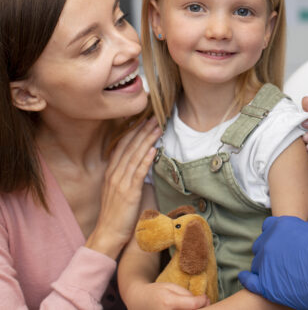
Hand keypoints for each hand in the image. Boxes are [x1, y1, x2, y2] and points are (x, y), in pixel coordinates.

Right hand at [86, 117, 161, 257]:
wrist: (108, 233)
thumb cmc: (116, 214)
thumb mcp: (117, 190)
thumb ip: (126, 176)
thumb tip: (139, 164)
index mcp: (111, 172)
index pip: (122, 146)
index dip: (133, 132)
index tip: (143, 119)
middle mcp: (114, 174)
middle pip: (129, 147)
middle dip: (142, 131)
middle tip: (154, 117)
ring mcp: (120, 183)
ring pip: (135, 156)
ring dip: (146, 140)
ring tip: (157, 127)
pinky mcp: (128, 192)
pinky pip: (138, 172)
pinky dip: (145, 159)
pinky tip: (153, 149)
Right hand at [125, 282, 208, 309]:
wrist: (139, 301)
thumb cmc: (156, 292)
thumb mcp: (171, 286)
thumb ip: (186, 294)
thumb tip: (201, 302)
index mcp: (169, 302)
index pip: (194, 305)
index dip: (203, 300)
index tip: (205, 298)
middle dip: (200, 309)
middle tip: (204, 303)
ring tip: (194, 307)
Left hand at [239, 215, 307, 309]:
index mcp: (282, 226)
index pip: (269, 226)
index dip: (275, 233)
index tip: (280, 240)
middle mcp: (270, 242)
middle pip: (261, 245)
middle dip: (268, 250)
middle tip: (279, 257)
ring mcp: (266, 263)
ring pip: (257, 263)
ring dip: (263, 266)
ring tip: (274, 272)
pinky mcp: (267, 284)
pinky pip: (250, 281)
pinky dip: (248, 279)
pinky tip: (246, 278)